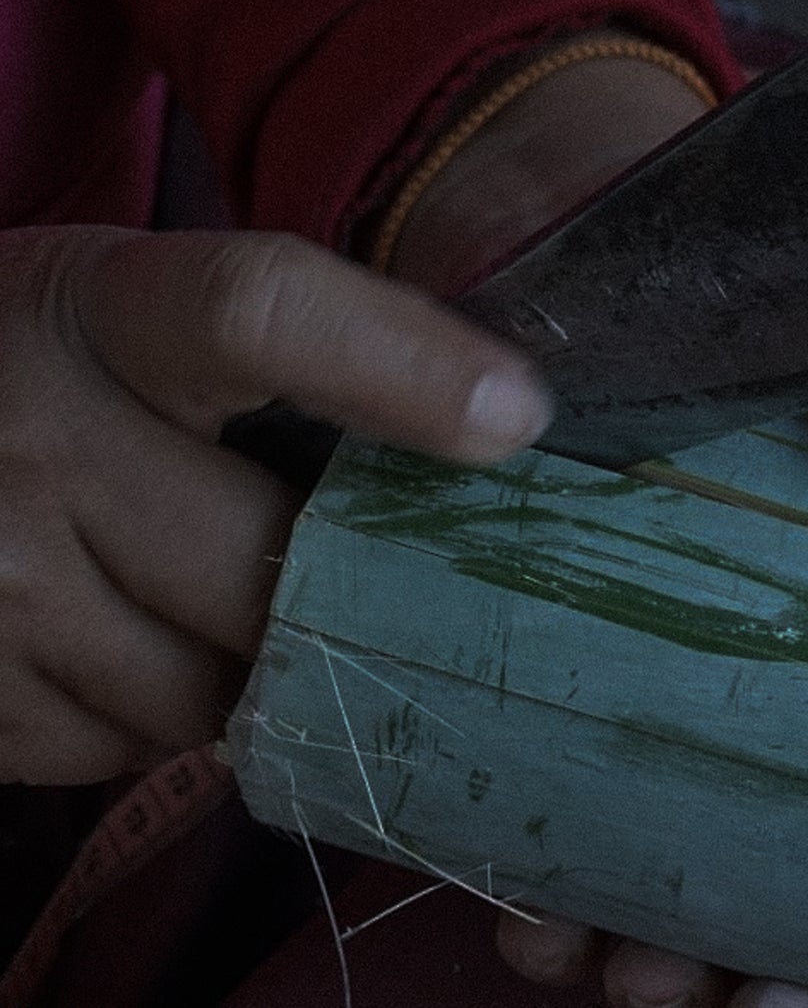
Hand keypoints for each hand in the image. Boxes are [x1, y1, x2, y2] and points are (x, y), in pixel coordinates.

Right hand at [0, 226, 550, 784]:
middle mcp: (37, 440)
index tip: (515, 417)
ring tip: (218, 595)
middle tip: (363, 574)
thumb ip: (292, 346)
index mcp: (108, 310)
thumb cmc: (53, 361)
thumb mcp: (144, 305)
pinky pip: (127, 746)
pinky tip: (134, 636)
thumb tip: (494, 419)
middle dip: (338, 590)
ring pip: (209, 686)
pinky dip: (160, 713)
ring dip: (252, 664)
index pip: (261, 313)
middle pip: (266, 559)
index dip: (399, 365)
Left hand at [389, 34, 807, 1007]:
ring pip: (649, 828)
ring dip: (632, 919)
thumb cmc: (751, 255)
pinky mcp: (517, 614)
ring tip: (603, 962)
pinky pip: (525, 762)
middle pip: (772, 842)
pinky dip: (526, 840)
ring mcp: (632, 637)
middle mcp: (753, 645)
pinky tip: (515, 888)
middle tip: (702, 991)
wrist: (578, 198)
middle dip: (735, 942)